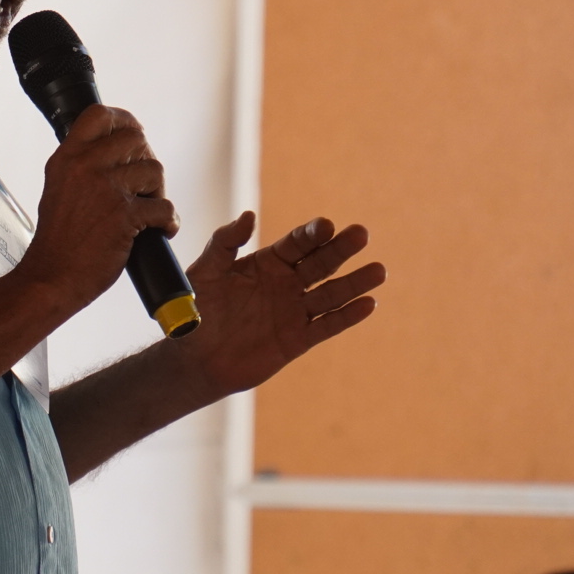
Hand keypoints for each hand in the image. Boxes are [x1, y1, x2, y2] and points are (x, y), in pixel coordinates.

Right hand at [13, 104, 176, 309]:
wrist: (51, 277)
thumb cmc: (58, 240)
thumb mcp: (59, 187)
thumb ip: (82, 166)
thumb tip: (115, 153)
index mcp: (67, 157)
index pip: (99, 115)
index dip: (124, 122)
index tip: (132, 140)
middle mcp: (85, 167)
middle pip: (137, 139)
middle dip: (146, 162)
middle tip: (142, 186)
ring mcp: (106, 190)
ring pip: (155, 170)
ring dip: (158, 192)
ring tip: (147, 212)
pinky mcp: (125, 216)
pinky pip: (164, 207)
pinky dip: (168, 222)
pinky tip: (158, 231)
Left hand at [170, 213, 383, 399]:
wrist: (195, 358)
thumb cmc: (196, 311)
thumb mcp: (204, 272)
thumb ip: (223, 244)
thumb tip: (248, 215)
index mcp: (267, 263)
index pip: (295, 244)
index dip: (311, 234)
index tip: (326, 225)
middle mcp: (286, 284)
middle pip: (319, 263)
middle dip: (340, 249)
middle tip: (361, 233)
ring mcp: (294, 311)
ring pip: (330, 294)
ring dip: (355, 283)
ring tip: (378, 270)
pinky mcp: (298, 339)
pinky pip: (326, 326)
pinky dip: (347, 316)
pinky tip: (369, 304)